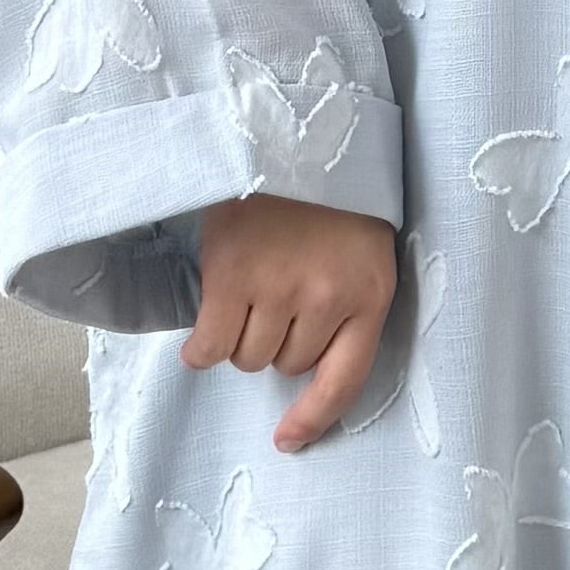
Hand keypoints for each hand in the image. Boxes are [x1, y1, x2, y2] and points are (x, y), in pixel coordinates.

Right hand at [180, 192, 396, 450]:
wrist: (288, 129)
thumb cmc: (326, 194)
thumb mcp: (359, 247)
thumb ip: (345, 301)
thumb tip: (295, 367)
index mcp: (371, 293)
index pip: (344, 380)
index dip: (313, 417)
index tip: (288, 440)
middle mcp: (328, 297)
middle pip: (287, 366)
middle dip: (276, 342)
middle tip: (273, 294)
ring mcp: (279, 287)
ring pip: (248, 357)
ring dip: (240, 337)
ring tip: (244, 291)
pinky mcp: (232, 273)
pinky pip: (211, 344)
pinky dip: (200, 349)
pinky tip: (199, 338)